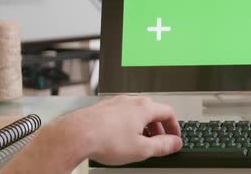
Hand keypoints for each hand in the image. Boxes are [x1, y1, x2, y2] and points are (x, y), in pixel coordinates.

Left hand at [57, 95, 181, 164]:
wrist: (76, 135)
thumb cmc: (105, 139)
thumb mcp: (141, 149)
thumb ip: (162, 146)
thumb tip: (174, 143)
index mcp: (145, 108)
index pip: (168, 113)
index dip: (174, 127)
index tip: (173, 138)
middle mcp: (131, 101)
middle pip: (152, 112)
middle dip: (157, 128)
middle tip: (157, 143)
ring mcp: (115, 103)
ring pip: (135, 113)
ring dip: (141, 127)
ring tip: (137, 143)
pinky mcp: (102, 108)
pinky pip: (121, 115)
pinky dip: (126, 125)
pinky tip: (119, 138)